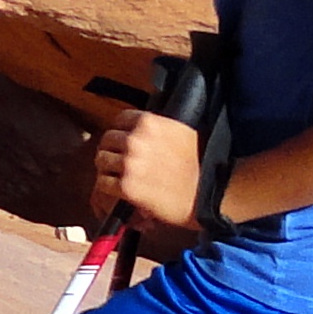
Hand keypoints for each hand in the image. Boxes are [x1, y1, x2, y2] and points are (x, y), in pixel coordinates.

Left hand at [94, 108, 199, 235]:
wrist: (210, 194)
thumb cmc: (202, 166)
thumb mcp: (182, 133)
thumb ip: (158, 129)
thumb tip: (142, 133)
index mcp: (149, 123)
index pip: (120, 119)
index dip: (121, 132)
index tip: (123, 142)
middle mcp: (136, 140)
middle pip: (107, 140)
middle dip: (112, 152)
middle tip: (118, 164)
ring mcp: (130, 163)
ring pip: (102, 161)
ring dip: (108, 171)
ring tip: (118, 180)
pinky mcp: (128, 186)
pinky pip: (103, 184)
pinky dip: (107, 190)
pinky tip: (117, 193)